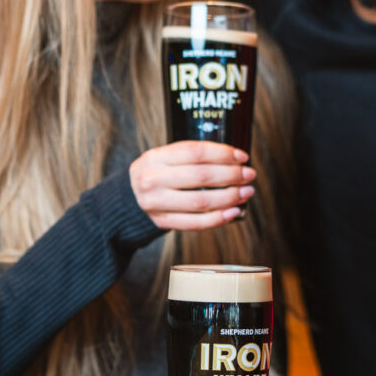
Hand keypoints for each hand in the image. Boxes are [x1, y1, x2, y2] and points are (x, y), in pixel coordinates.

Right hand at [129, 140, 254, 230]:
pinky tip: (234, 211)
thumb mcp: (163, 157)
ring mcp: (156, 203)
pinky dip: (218, 218)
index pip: (195, 152)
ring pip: (201, 202)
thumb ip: (190, 155)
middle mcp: (153, 179)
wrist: (126, 199)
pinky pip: (195, 223)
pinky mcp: (162, 222)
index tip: (242, 156)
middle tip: (249, 174)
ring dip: (230, 197)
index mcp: (155, 157)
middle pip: (201, 176)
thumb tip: (234, 158)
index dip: (223, 153)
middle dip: (231, 175)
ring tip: (246, 192)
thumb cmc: (156, 174)